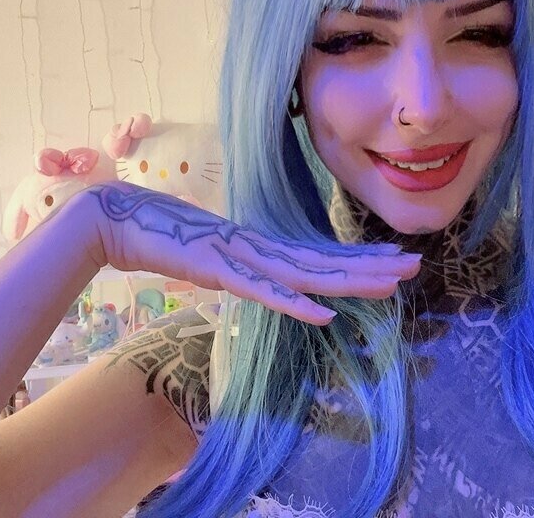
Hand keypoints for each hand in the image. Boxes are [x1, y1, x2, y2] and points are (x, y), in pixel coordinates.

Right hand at [73, 182, 420, 324]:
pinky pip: (264, 293)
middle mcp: (259, 249)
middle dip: (371, 265)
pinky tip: (326, 313)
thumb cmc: (159, 238)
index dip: (358, 259)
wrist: (117, 221)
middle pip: (325, 263)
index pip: (319, 257)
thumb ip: (235, 267)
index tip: (395, 260)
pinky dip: (296, 304)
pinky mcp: (219, 272)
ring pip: (307, 275)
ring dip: (351, 281)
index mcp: (259, 247)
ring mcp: (241, 259)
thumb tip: (256, 276)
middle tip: (416, 263)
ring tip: (391, 284)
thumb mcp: (208, 259)